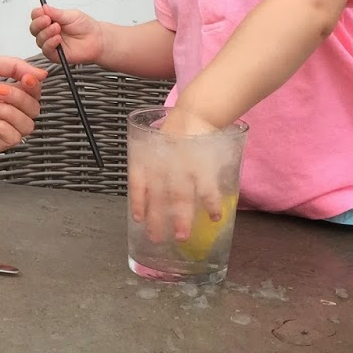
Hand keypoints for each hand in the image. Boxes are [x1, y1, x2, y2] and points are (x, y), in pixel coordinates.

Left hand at [0, 52, 45, 157]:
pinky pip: (13, 139)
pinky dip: (1, 127)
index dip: (33, 86)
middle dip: (18, 98)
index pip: (32, 92)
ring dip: (9, 112)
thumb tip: (41, 73)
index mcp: (1, 91)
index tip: (26, 79)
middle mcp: (2, 110)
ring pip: (27, 125)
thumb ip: (17, 65)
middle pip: (33, 108)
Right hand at [30, 3, 102, 65]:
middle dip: (39, 23)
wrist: (96, 39)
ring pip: (39, 39)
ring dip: (46, 33)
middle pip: (34, 28)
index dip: (37, 14)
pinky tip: (58, 39)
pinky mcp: (54, 54)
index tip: (42, 12)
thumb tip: (44, 7)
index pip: (36, 16)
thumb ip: (56, 13)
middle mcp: (48, 32)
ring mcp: (50, 43)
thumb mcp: (71, 15)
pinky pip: (46, 50)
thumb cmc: (85, 27)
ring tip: (57, 28)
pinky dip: (50, 43)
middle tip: (48, 20)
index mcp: (50, 20)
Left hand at [129, 108, 229, 242]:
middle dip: (158, 219)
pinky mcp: (203, 166)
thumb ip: (151, 171)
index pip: (137, 184)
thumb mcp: (152, 148)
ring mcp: (183, 167)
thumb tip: (150, 199)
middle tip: (156, 238)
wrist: (192, 114)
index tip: (138, 219)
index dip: (138, 202)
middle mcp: (163, 166)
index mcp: (147, 160)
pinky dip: (213, 203)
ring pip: (181, 196)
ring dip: (182, 217)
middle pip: (158, 196)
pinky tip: (215, 217)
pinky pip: (208, 188)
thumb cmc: (169, 137)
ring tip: (182, 236)